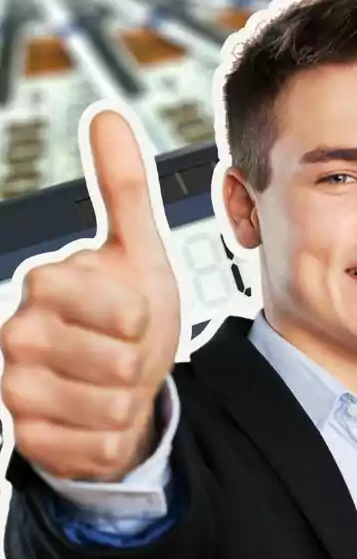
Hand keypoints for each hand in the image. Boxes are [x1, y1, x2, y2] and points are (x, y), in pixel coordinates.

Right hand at [0, 108, 180, 481]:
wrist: (117, 383)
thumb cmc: (127, 313)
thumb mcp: (137, 250)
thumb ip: (122, 185)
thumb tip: (107, 112)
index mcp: (44, 281)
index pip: (120, 308)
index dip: (142, 316)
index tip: (133, 315)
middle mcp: (15, 332)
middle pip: (120, 361)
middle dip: (141, 362)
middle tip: (125, 354)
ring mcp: (13, 389)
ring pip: (110, 407)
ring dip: (129, 400)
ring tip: (113, 384)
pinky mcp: (24, 438)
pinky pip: (97, 447)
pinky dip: (113, 438)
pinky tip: (97, 418)